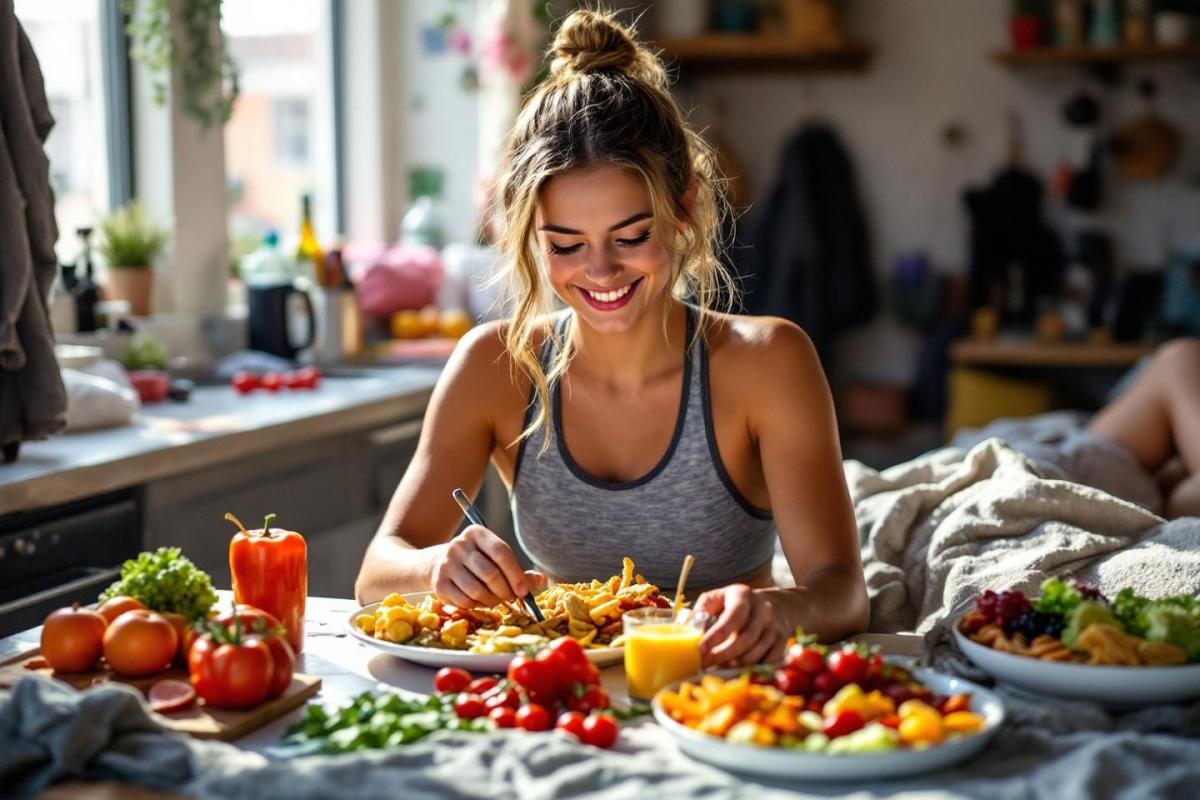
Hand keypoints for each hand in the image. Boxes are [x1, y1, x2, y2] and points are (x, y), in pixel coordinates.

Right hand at [428, 525, 542, 607]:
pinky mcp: (439, 583)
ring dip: (492, 601)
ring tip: (496, 600)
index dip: (515, 574)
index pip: (501, 552)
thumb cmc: (477, 561)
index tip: (524, 591)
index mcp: (477, 533)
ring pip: (477, 590)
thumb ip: (517, 570)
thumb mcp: (495, 559)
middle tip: (511, 598)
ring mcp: (446, 564)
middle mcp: (459, 545)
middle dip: (505, 591)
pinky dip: (477, 606)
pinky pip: (464, 601)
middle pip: (490, 574)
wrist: (438, 564)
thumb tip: (540, 580)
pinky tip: (480, 602)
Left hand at [694, 584, 785, 667]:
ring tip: (720, 665)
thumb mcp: (717, 599)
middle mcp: (762, 608)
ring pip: (756, 653)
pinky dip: (752, 668)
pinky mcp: (782, 639)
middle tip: (706, 664)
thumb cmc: (734, 605)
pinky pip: (768, 661)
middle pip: (745, 639)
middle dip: (723, 655)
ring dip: (736, 664)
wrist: (772, 605)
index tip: (701, 650)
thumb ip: (702, 610)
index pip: (732, 617)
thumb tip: (687, 630)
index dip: (716, 636)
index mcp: (742, 595)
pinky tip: (739, 668)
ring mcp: (774, 624)